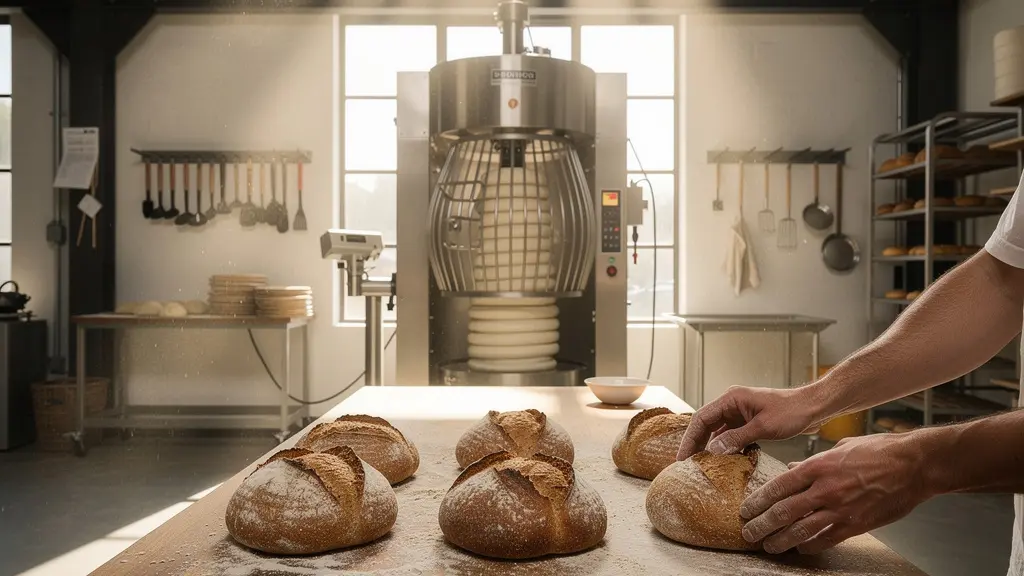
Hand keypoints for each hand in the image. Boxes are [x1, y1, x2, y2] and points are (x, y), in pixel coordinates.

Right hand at [676, 385, 824, 460]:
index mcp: (732, 398)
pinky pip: (731, 435)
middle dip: (696, 443)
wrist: (813, 407)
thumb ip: (736, 438)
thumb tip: (713, 451)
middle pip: (706, 424)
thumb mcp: (763, 427)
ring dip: (710, 446)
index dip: (689, 438)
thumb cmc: (792, 411)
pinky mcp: (749, 422)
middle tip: (687, 464)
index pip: (702, 418)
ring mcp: (741, 413)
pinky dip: (726, 447)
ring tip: (701, 465)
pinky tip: (724, 461)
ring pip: (718, 431)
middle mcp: (733, 404)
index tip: (683, 456)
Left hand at [739, 432, 933, 553]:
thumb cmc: (879, 451)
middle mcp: (825, 489)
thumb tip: (792, 469)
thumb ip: (813, 461)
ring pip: (801, 530)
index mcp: (818, 466)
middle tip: (748, 533)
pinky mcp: (856, 524)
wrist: (914, 465)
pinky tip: (799, 549)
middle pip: (784, 511)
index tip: (746, 508)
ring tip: (767, 546)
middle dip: (762, 525)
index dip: (758, 500)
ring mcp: (841, 509)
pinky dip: (810, 546)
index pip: (779, 486)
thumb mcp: (840, 447)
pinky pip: (826, 539)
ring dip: (780, 540)